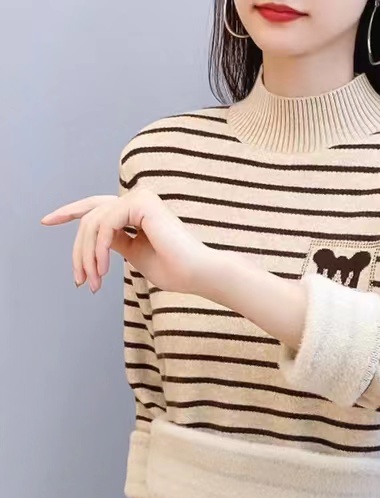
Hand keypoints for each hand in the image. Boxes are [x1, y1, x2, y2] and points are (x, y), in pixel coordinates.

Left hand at [41, 188, 207, 293]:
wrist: (198, 273)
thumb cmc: (175, 269)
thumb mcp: (135, 254)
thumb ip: (115, 242)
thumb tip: (94, 238)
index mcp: (138, 210)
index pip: (96, 207)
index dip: (70, 211)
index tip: (46, 221)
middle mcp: (139, 199)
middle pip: (90, 219)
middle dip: (79, 251)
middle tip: (80, 280)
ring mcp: (140, 198)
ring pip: (93, 223)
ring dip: (88, 256)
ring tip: (93, 281)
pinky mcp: (141, 204)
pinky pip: (105, 225)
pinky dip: (98, 250)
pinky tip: (103, 270)